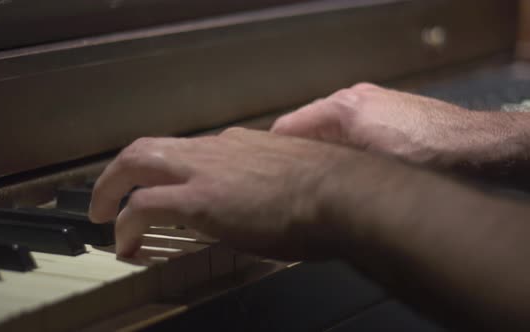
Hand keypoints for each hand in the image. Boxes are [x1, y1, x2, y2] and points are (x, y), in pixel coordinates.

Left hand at [89, 128, 363, 258]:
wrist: (339, 193)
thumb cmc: (326, 191)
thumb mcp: (289, 178)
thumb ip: (266, 182)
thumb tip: (263, 199)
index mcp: (236, 146)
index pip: (185, 150)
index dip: (164, 169)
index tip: (157, 185)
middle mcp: (214, 150)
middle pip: (148, 147)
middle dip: (119, 170)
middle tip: (106, 194)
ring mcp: (204, 171)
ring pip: (136, 163)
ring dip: (111, 189)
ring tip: (103, 216)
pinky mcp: (199, 199)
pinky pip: (144, 206)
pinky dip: (126, 223)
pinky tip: (125, 243)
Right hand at [271, 83, 516, 166]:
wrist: (473, 145)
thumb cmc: (422, 156)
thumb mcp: (367, 165)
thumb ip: (327, 162)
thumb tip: (299, 173)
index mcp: (342, 107)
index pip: (289, 126)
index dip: (272, 150)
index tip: (262, 172)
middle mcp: (353, 98)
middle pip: (307, 125)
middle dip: (297, 150)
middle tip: (287, 179)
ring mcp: (370, 101)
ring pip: (328, 128)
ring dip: (319, 149)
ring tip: (313, 176)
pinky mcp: (386, 110)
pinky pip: (350, 127)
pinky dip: (340, 144)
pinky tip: (345, 165)